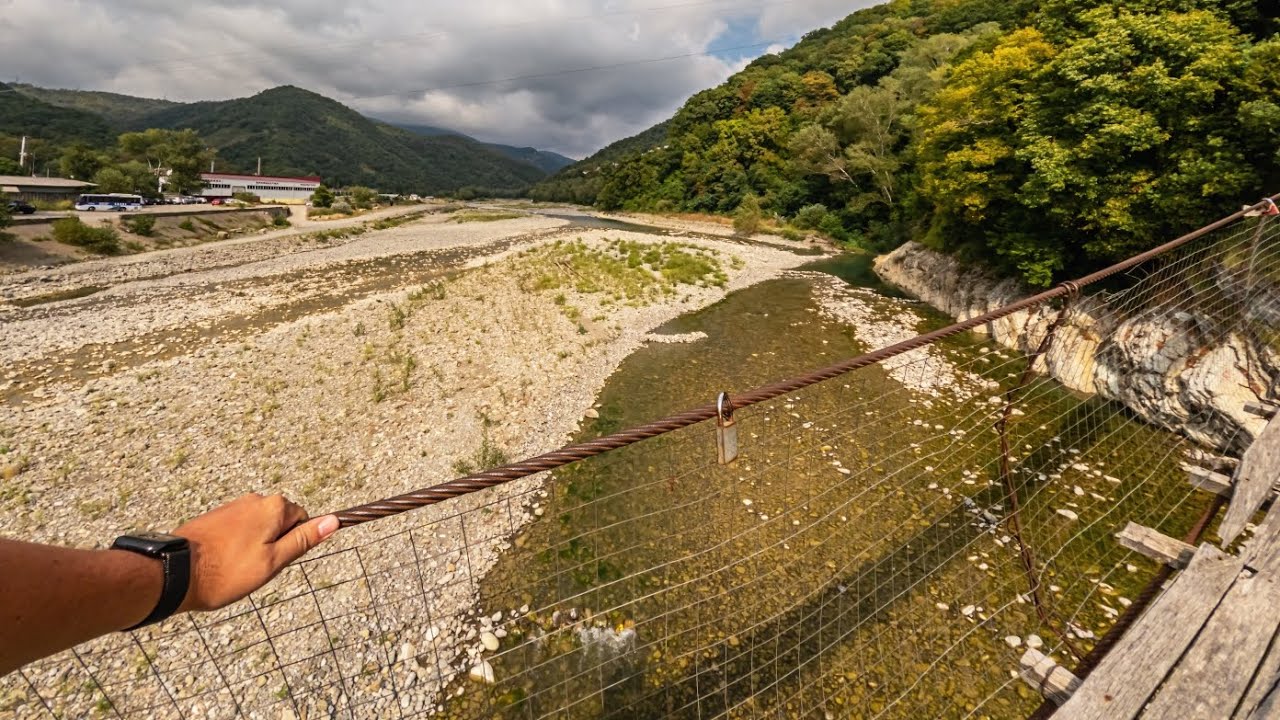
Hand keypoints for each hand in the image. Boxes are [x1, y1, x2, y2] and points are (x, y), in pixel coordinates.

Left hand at [173, 493, 339, 612]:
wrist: (175, 573)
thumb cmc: (227, 572)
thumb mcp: (274, 561)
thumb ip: (304, 539)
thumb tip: (334, 521)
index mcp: (274, 507)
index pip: (303, 521)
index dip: (293, 544)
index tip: (275, 561)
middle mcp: (255, 499)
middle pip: (281, 522)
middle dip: (275, 544)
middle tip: (256, 568)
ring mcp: (234, 506)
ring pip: (260, 527)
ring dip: (255, 546)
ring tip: (236, 568)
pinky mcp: (216, 515)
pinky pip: (240, 529)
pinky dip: (237, 545)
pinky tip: (223, 563)